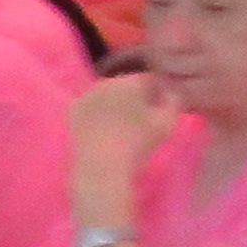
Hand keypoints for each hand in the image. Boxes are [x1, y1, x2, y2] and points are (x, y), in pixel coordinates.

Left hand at [67, 72, 173, 218]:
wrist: (101, 167)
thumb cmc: (138, 144)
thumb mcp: (168, 123)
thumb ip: (174, 101)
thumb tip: (170, 92)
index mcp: (130, 81)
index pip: (150, 80)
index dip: (159, 94)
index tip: (161, 110)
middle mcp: (106, 82)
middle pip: (127, 85)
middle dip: (136, 97)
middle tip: (144, 119)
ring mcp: (86, 95)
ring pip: (108, 95)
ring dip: (117, 105)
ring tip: (124, 126)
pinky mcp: (73, 111)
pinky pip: (93, 106)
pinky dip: (99, 114)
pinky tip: (106, 130)